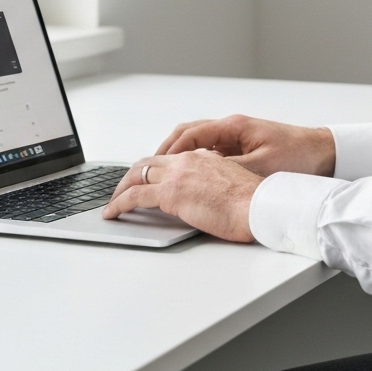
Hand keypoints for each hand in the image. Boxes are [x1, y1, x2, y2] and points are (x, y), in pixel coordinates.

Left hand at [101, 151, 260, 241]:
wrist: (258, 205)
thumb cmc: (252, 202)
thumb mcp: (231, 185)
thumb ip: (214, 183)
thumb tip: (206, 195)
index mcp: (204, 157)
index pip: (170, 159)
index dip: (154, 170)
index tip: (147, 180)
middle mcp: (187, 161)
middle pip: (148, 163)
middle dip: (132, 176)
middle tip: (123, 190)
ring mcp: (177, 175)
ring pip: (137, 175)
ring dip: (121, 189)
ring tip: (113, 203)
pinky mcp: (170, 193)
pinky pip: (134, 195)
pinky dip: (119, 203)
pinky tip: (113, 213)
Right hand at [156, 115, 334, 177]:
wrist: (325, 153)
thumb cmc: (299, 156)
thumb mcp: (261, 167)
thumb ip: (229, 170)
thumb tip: (200, 177)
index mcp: (233, 127)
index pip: (189, 134)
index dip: (168, 151)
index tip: (152, 165)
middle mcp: (232, 128)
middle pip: (188, 134)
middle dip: (166, 151)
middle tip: (148, 170)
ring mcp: (237, 137)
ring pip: (198, 142)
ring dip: (180, 156)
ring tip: (164, 174)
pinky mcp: (244, 148)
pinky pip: (211, 152)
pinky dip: (195, 161)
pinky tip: (191, 177)